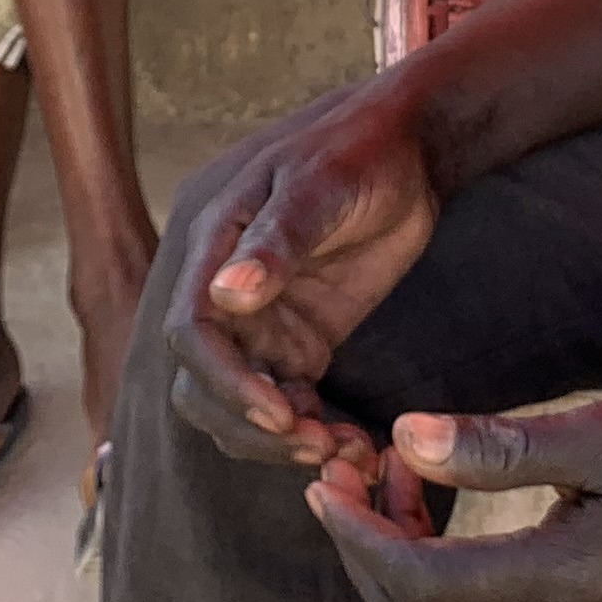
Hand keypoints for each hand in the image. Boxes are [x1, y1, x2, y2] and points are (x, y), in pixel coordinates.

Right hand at [159, 82, 441, 477]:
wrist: (409, 151)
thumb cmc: (359, 152)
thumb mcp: (320, 186)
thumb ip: (275, 242)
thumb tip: (226, 296)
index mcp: (216, 246)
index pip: (192, 330)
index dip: (225, 381)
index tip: (279, 414)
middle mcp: (228, 293)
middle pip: (202, 384)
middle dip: (248, 426)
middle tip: (314, 446)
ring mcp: (263, 323)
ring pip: (241, 406)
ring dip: (278, 440)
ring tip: (341, 450)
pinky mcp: (300, 344)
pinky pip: (290, 404)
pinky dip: (312, 431)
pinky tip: (354, 442)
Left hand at [311, 396, 601, 601]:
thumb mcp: (598, 435)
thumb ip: (499, 447)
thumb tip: (407, 438)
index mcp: (553, 582)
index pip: (414, 581)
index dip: (354, 534)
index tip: (327, 477)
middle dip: (361, 546)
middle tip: (345, 471)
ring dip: (397, 551)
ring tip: (391, 471)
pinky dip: (437, 557)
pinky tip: (441, 494)